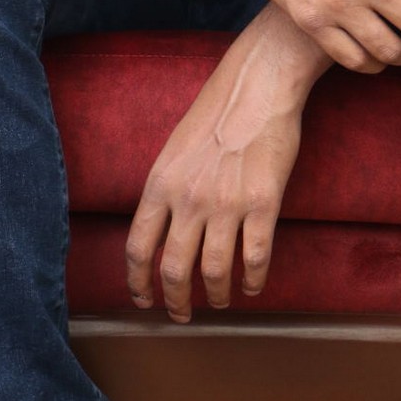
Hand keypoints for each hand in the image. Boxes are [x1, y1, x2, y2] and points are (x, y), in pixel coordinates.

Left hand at [125, 5, 329, 323]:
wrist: (256, 87)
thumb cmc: (215, 113)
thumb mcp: (174, 149)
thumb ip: (167, 190)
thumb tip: (162, 230)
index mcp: (161, 184)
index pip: (138, 248)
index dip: (138, 283)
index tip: (143, 300)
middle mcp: (189, 199)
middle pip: (173, 269)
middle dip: (175, 301)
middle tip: (182, 313)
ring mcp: (226, 204)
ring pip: (214, 273)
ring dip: (216, 296)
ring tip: (220, 301)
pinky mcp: (263, 204)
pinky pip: (255, 260)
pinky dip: (254, 282)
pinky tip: (253, 286)